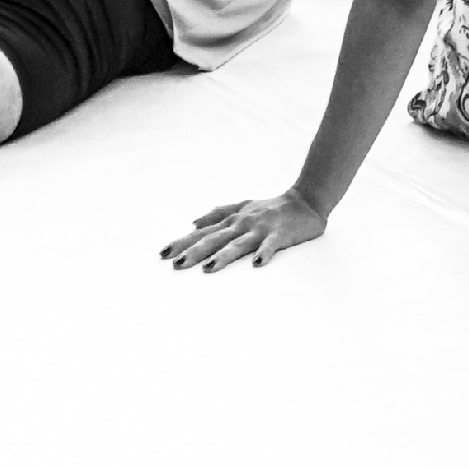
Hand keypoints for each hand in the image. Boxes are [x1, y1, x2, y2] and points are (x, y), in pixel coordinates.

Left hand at [165, 190, 327, 272]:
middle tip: (177, 265)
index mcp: (232, 219)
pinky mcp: (280, 234)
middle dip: (195, 251)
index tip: (162, 254)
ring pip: (238, 243)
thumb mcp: (241, 206)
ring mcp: (261, 228)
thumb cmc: (271, 207)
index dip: (182, 242)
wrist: (306, 200)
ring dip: (223, 255)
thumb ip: (217, 213)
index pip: (202, 232)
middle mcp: (242, 223)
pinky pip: (271, 245)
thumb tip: (192, 223)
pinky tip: (257, 264)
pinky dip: (264, 253)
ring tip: (209, 268)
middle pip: (215, 239)